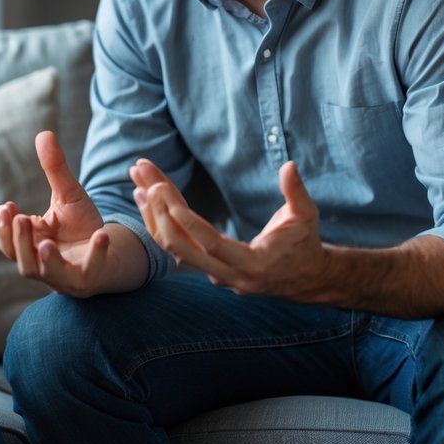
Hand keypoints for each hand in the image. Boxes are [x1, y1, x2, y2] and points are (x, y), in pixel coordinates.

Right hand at [0, 131, 123, 296]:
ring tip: (46, 243)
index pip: (10, 243)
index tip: (5, 206)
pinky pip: (89, 271)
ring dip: (45, 259)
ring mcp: (66, 275)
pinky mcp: (89, 278)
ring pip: (47, 273)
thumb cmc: (81, 225)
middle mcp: (44, 264)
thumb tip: (44, 133)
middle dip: (19, 241)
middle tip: (20, 218)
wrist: (110, 249)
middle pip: (23, 261)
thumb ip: (54, 169)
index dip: (5, 228)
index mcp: (33, 245)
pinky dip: (95, 254)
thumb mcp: (68, 194)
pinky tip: (101, 236)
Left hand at [132, 159, 329, 300]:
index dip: (188, 221)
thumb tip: (289, 165)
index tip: (165, 196)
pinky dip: (159, 222)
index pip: (212, 244)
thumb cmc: (305, 243)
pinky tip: (145, 198)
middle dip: (159, 211)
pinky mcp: (208, 269)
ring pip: (174, 248)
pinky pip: (177, 247)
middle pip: (182, 247)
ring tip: (137, 181)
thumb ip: (296, 192)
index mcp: (253, 264)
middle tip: (144, 178)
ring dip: (153, 214)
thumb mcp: (306, 217)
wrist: (305, 278)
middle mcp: (229, 276)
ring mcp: (215, 275)